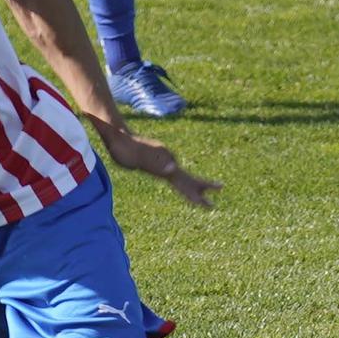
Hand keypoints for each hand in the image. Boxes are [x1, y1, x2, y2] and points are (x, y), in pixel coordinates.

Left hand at [96, 125, 220, 207]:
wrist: (117, 135)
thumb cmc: (124, 149)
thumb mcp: (138, 158)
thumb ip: (156, 165)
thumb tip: (173, 169)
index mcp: (165, 161)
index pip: (184, 180)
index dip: (195, 192)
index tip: (208, 203)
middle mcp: (168, 158)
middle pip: (188, 176)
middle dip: (204, 186)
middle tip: (221, 188)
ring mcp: (163, 157)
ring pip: (182, 174)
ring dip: (193, 184)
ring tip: (203, 192)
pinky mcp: (157, 158)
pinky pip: (173, 173)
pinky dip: (181, 180)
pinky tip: (181, 182)